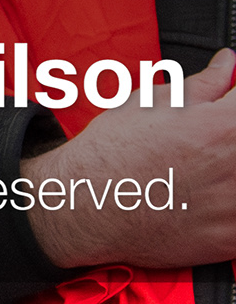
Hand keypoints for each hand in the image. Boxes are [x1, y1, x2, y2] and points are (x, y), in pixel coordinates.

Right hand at [32, 50, 235, 268]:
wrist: (83, 205)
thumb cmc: (112, 152)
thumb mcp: (152, 103)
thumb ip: (204, 84)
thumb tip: (229, 63)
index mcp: (228, 125)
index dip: (233, 106)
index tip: (226, 109)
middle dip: (229, 141)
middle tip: (206, 147)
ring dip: (230, 174)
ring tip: (204, 173)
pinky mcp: (231, 239)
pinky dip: (231, 211)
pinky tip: (208, 203)